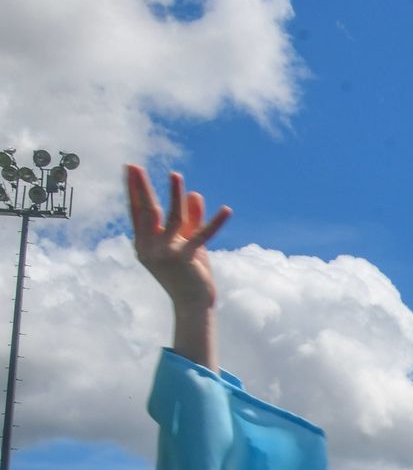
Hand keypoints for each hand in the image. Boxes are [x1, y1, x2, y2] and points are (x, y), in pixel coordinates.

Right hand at [127, 165, 230, 312]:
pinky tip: (226, 210)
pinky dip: (215, 223)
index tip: (129, 170)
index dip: (133, 190)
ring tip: (175, 174)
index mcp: (143, 243)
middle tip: (134, 165)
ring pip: (172, 218)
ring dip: (175, 195)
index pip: (136, 212)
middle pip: (146, 211)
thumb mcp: (187, 243)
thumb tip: (194, 193)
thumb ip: (190, 219)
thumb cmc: (187, 272)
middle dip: (141, 187)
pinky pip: (202, 236)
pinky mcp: (185, 259)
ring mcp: (166, 253)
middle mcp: (149, 247)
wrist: (192, 303)